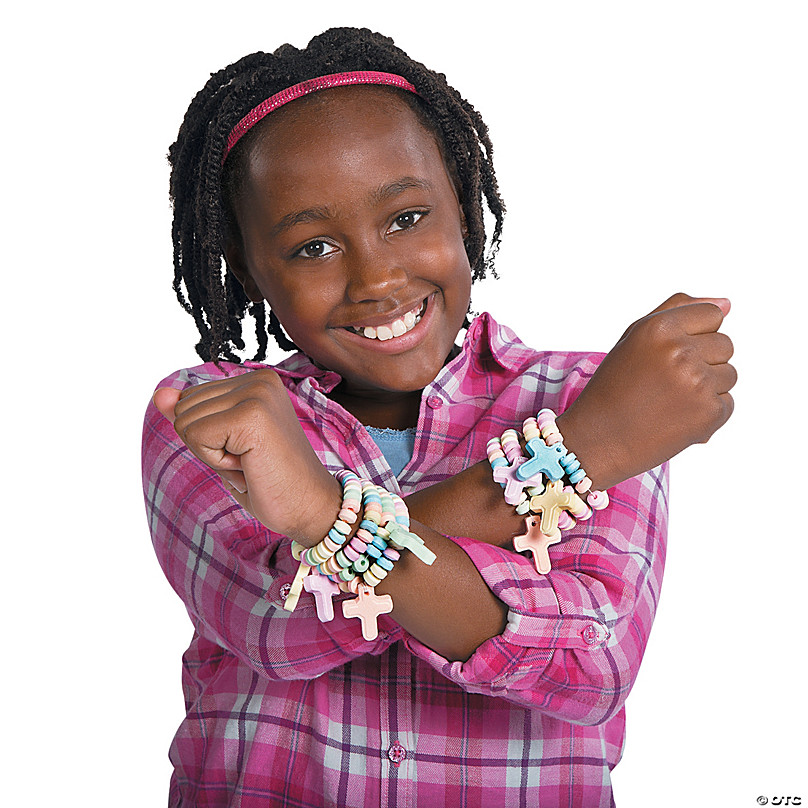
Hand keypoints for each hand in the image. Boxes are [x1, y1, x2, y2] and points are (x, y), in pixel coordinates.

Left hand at [153, 369, 340, 544]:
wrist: (309, 507)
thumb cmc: (269, 479)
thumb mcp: (222, 444)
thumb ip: (191, 415)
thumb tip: (159, 394)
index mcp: (256, 381)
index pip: (189, 399)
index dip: (208, 436)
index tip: (245, 450)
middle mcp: (258, 380)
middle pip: (183, 408)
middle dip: (206, 444)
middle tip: (249, 459)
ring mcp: (257, 394)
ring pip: (185, 422)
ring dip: (212, 454)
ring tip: (251, 462)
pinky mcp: (252, 416)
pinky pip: (196, 436)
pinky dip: (215, 461)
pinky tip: (249, 465)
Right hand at [557, 293, 736, 488]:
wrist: (598, 440)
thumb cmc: (615, 386)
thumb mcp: (635, 338)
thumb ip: (678, 310)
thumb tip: (728, 303)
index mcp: (659, 328)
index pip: (712, 315)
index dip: (694, 335)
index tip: (670, 354)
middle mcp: (679, 351)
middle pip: (725, 344)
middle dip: (703, 361)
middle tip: (667, 382)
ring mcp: (697, 383)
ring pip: (729, 374)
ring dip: (707, 387)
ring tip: (670, 401)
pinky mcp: (709, 413)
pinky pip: (727, 403)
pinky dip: (707, 413)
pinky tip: (676, 418)